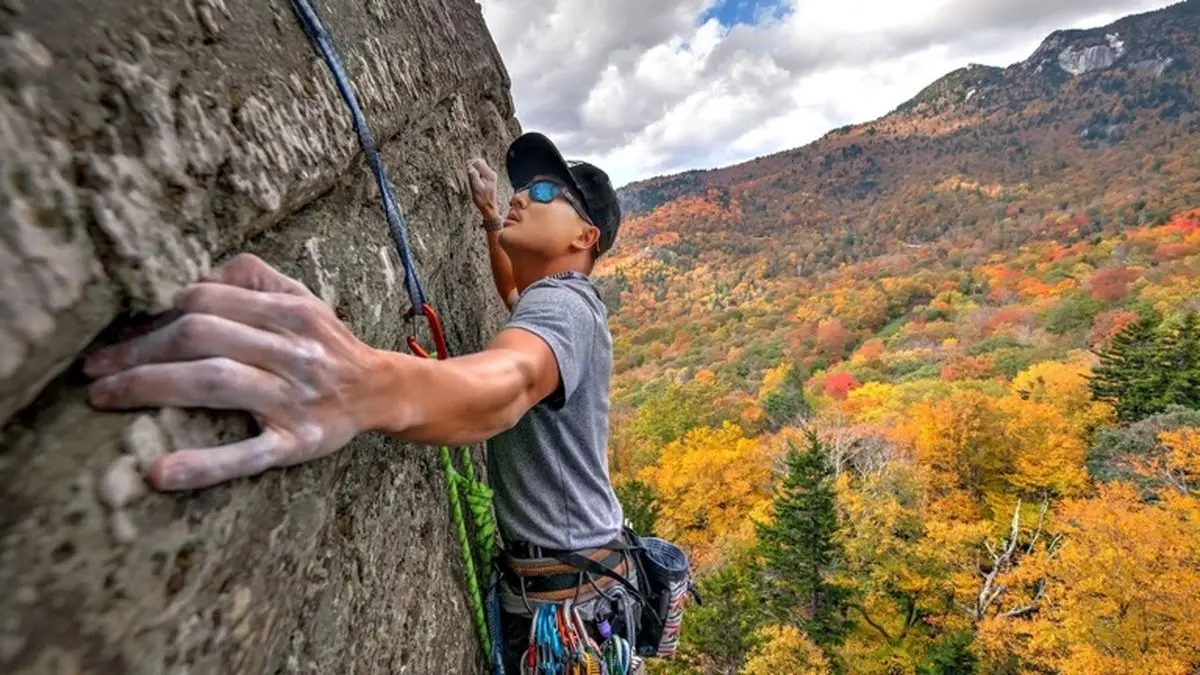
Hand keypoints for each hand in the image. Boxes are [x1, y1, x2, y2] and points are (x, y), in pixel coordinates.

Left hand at [85, 253, 378, 490]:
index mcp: (292, 312)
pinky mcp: (297, 443)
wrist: (381, 392)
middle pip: (202, 336)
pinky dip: (203, 465)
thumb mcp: (303, 297)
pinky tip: (162, 473)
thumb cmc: (328, 344)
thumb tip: (193, 279)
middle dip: (140, 349)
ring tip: (105, 397)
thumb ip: (254, 278)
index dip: (157, 314)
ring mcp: (295, 399)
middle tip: (96, 370)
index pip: (208, 300)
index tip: (126, 333)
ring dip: (150, 387)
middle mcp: (294, 351)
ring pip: (216, 383)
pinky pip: (246, 455)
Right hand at [467, 157, 499, 220]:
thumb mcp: (476, 188)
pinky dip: (475, 174)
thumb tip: (470, 167)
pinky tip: (472, 180)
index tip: (465, 169)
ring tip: (469, 178)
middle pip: (479, 162)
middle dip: (471, 166)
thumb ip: (473, 176)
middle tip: (466, 173)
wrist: (489, 208)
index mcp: (489, 174)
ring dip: (473, 170)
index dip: (470, 164)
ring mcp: (490, 176)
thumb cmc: (483, 199)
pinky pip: (480, 172)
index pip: (478, 162)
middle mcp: (491, 173)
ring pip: (479, 167)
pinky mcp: (488, 179)